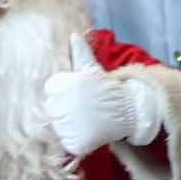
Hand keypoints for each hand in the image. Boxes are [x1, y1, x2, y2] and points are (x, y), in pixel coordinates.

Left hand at [43, 34, 163, 156]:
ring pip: (58, 126)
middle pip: (51, 108)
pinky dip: (75, 140)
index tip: (76, 93)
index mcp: (66, 86)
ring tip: (85, 119)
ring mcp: (71, 127)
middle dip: (64, 108)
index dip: (62, 91)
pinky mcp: (77, 144)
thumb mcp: (93, 69)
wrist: (129, 111)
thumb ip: (80, 53)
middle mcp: (66, 106)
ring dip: (68, 125)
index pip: (50, 90)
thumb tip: (73, 35)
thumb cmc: (107, 88)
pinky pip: (67, 142)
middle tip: (82, 107)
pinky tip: (87, 131)